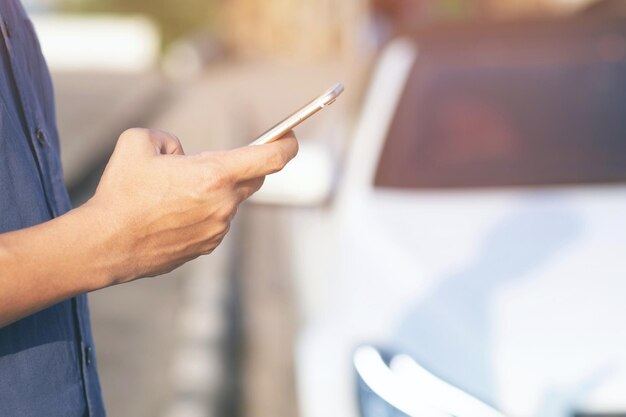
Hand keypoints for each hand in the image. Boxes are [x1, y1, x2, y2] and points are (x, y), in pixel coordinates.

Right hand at [88, 128, 297, 283]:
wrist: (107, 243)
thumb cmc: (121, 191)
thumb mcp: (139, 141)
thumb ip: (170, 138)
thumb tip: (183, 153)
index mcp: (215, 174)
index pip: (272, 158)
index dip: (287, 144)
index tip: (290, 136)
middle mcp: (224, 204)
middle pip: (253, 178)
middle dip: (242, 166)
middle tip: (218, 161)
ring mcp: (218, 229)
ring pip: (231, 200)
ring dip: (216, 191)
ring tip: (177, 192)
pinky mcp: (208, 246)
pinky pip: (217, 221)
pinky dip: (205, 212)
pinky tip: (175, 213)